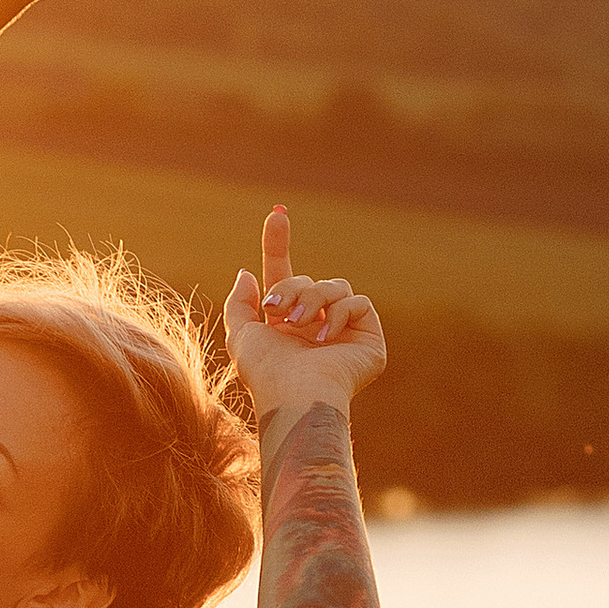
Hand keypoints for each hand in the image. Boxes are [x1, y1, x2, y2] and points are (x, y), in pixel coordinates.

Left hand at [226, 206, 387, 416]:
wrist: (295, 395)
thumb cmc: (265, 373)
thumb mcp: (240, 335)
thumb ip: (239, 304)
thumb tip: (246, 272)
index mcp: (284, 324)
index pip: (283, 275)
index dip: (278, 245)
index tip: (277, 212)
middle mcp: (314, 325)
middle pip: (307, 280)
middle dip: (290, 289)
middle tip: (277, 312)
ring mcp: (343, 331)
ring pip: (334, 286)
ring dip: (312, 300)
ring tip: (300, 327)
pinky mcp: (368, 339)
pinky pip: (358, 302)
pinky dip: (339, 314)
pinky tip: (325, 338)